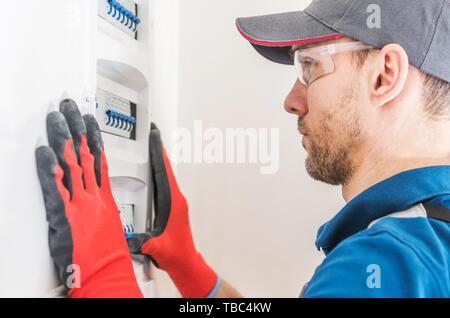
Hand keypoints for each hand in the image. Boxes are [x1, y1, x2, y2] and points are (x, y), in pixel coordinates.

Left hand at [36, 100, 141, 297]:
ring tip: (57, 117)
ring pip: (70, 165)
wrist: (107, 273)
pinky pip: (53, 189)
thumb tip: (95, 199)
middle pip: (84, 155)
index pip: (98, 161)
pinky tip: (44, 152)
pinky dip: (48, 169)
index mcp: (103, 199)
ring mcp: (78, 204)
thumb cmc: (108, 256)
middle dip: (77, 128)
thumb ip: (100, 208)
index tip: (91, 122)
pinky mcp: (63, 217)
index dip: (94, 139)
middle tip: (71, 108)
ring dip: (62, 139)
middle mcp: (92, 196)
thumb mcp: (109, 227)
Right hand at [128, 124, 217, 297]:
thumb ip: (148, 244)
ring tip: (150, 147)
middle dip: (158, 151)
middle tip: (153, 134)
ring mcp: (175, 203)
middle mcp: (176, 199)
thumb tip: (137, 240)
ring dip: (159, 161)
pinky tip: (151, 173)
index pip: (165, 172)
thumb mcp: (158, 248)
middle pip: (166, 169)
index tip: (155, 137)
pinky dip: (158, 174)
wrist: (185, 261)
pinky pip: (164, 185)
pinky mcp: (172, 208)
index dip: (159, 154)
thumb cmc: (176, 253)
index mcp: (174, 202)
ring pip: (166, 176)